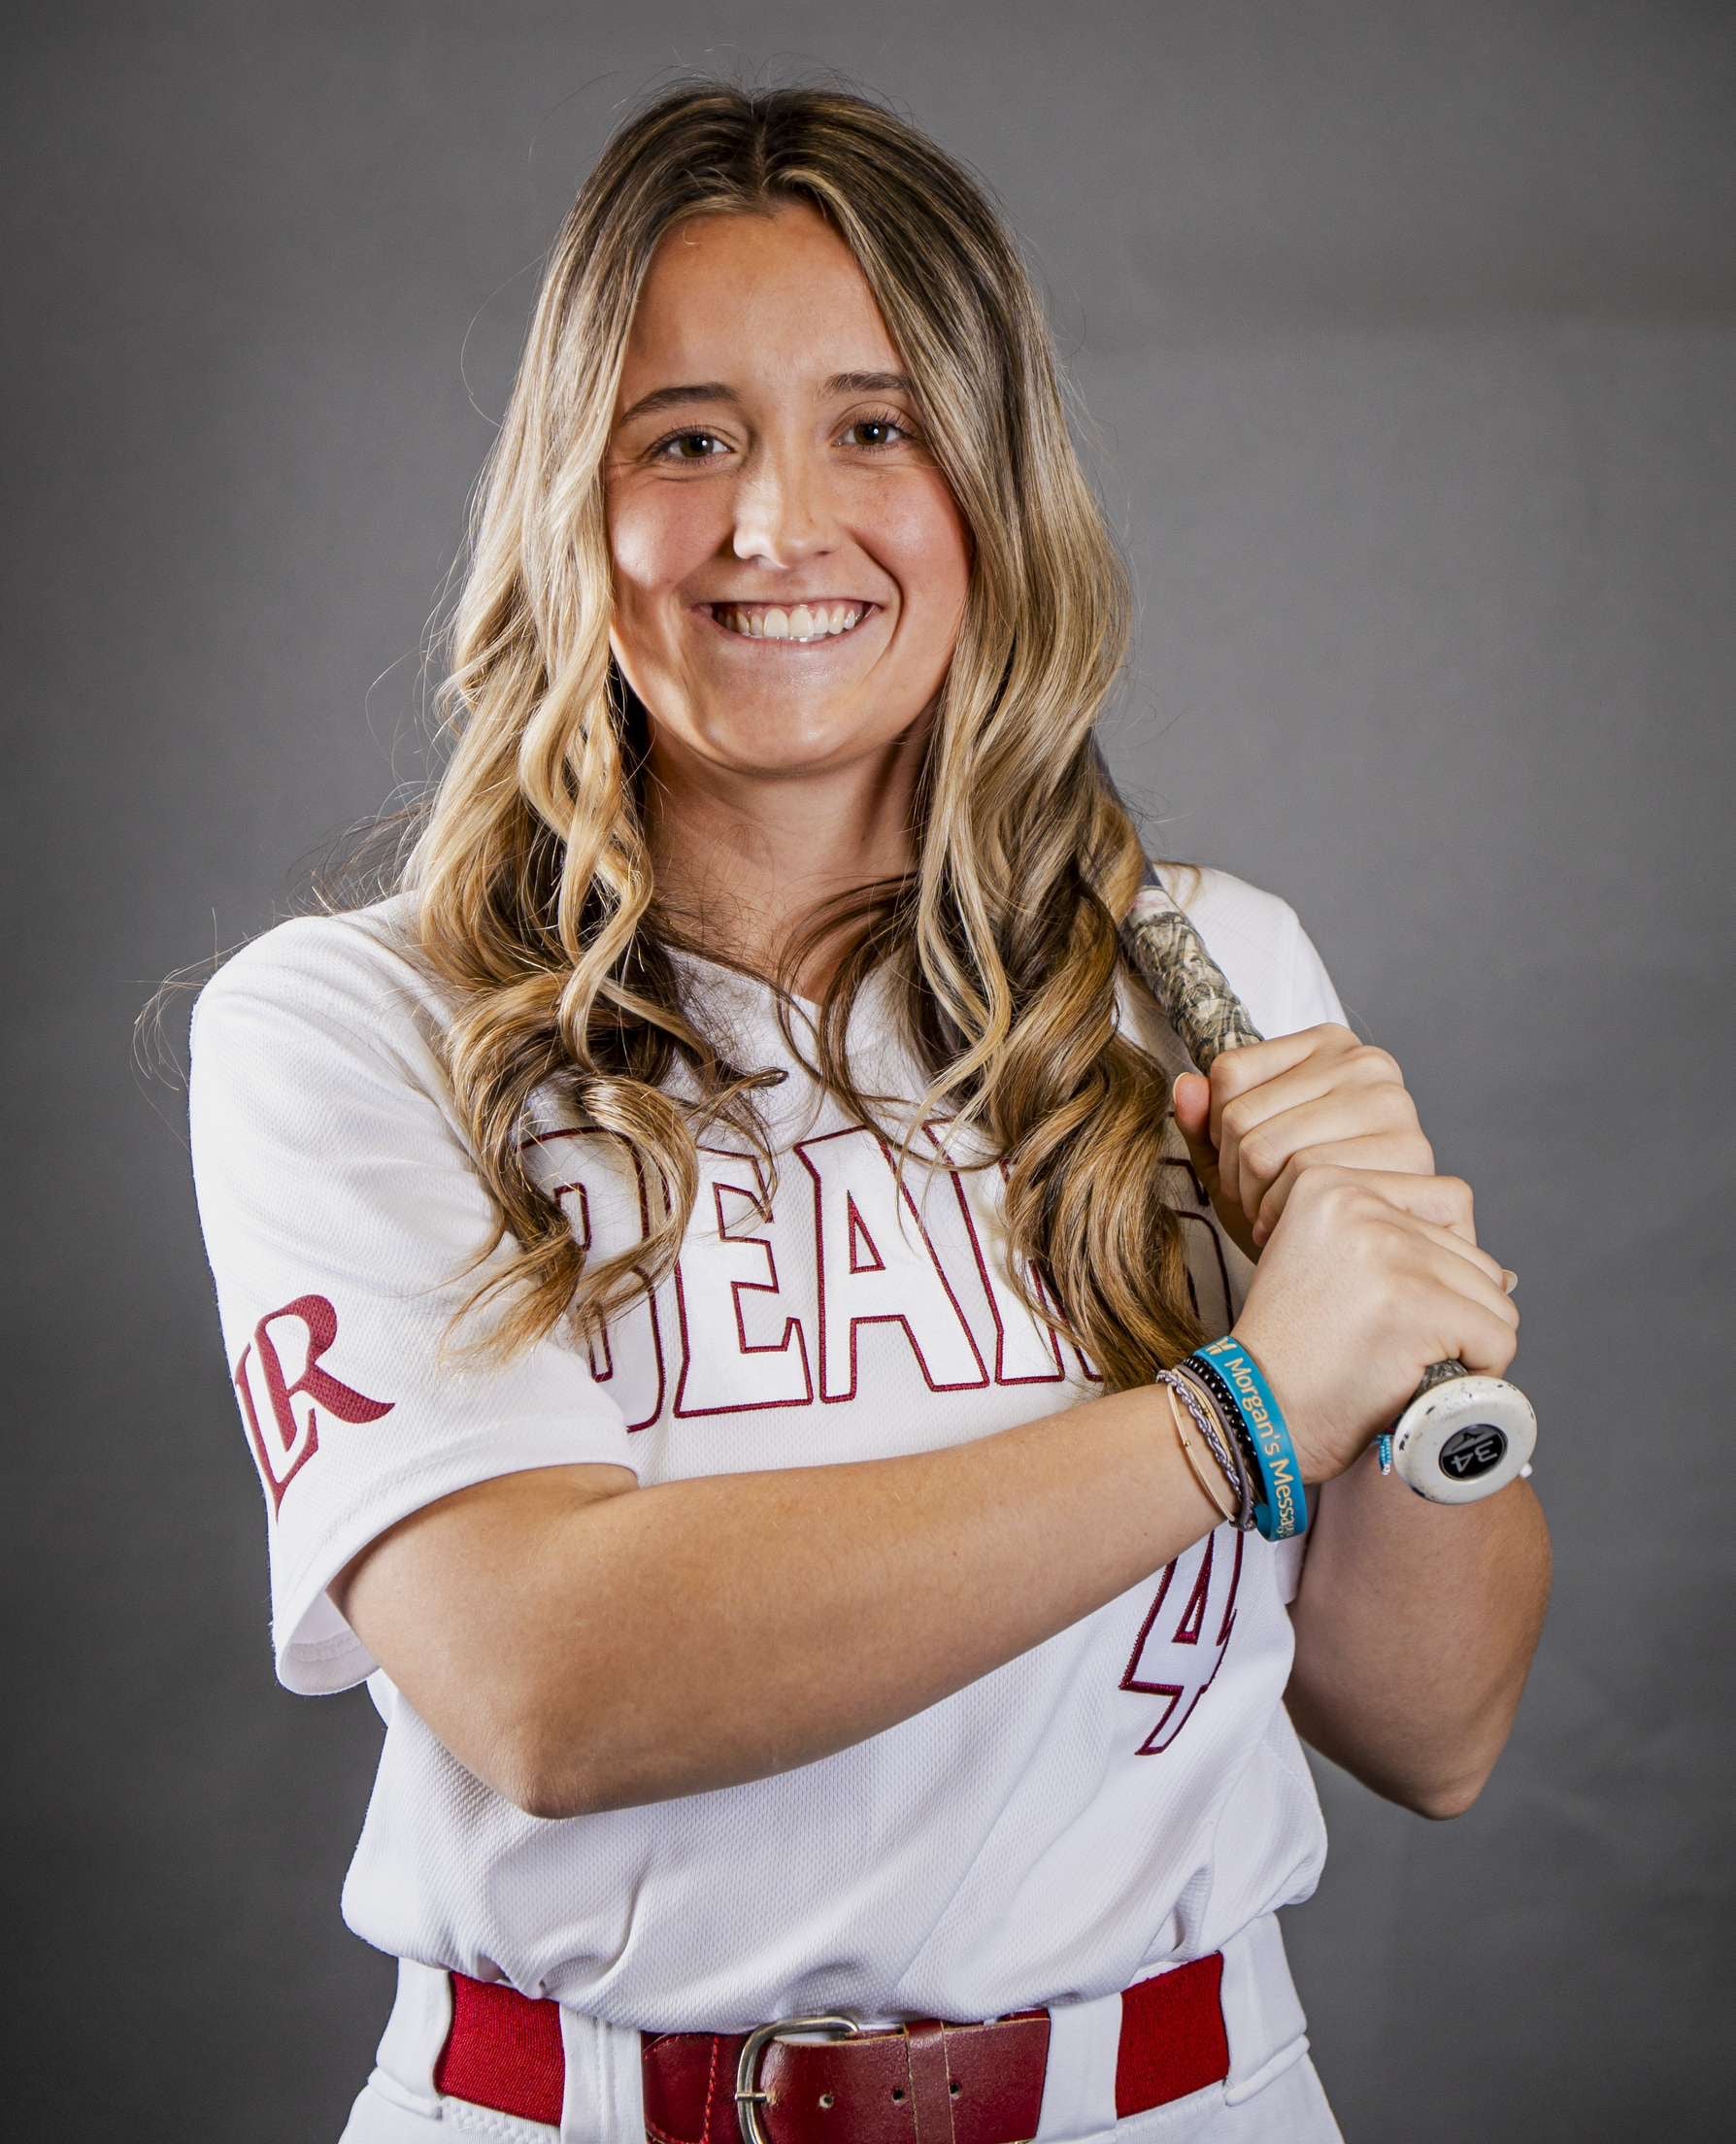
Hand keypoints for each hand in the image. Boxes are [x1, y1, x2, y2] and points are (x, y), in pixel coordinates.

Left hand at [1171, 1025, 1434, 1263]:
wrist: (1356, 1259)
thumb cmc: (1292, 1199)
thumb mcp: (1236, 1157)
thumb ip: (1204, 1121)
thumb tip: (1185, 1086)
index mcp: (1329, 1045)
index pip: (1229, 1072)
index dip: (1214, 1130)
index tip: (1235, 1163)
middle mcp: (1368, 1063)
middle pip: (1242, 1115)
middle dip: (1230, 1173)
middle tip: (1248, 1202)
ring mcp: (1394, 1104)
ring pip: (1266, 1149)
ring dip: (1250, 1199)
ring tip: (1266, 1215)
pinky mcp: (1409, 1152)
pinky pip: (1306, 1178)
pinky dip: (1280, 1212)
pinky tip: (1293, 1226)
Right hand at [1230, 1164, 1520, 1484]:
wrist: (1252, 1411)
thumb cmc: (1290, 1354)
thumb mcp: (1324, 1268)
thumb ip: (1396, 1247)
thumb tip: (1507, 1275)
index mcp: (1328, 1182)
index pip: (1447, 1202)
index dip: (1436, 1269)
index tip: (1385, 1306)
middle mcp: (1357, 1203)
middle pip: (1473, 1254)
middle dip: (1453, 1311)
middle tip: (1394, 1347)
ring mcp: (1388, 1252)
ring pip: (1493, 1296)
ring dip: (1468, 1342)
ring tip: (1409, 1364)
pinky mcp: (1416, 1304)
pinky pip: (1498, 1339)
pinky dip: (1480, 1373)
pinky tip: (1429, 1381)